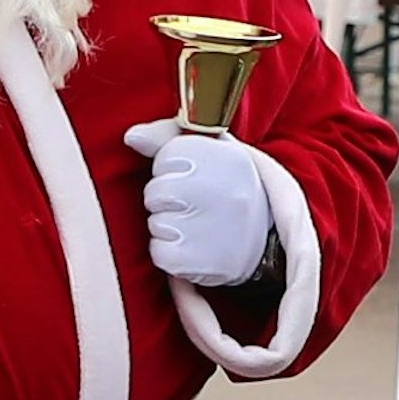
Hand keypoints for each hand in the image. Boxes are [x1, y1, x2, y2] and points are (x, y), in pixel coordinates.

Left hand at [124, 119, 271, 286]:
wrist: (266, 246)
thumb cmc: (228, 191)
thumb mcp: (212, 152)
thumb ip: (169, 137)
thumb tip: (132, 137)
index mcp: (232, 159)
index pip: (167, 156)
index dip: (170, 169)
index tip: (191, 178)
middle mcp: (229, 193)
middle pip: (156, 191)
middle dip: (164, 200)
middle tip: (190, 206)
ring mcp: (217, 230)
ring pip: (155, 223)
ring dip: (167, 228)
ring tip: (195, 228)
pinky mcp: (204, 262)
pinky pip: (158, 253)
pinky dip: (168, 254)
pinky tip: (192, 248)